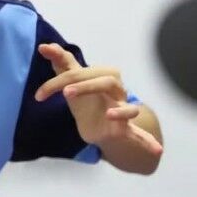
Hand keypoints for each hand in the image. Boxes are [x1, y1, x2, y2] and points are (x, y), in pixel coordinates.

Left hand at [34, 43, 162, 156]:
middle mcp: (116, 91)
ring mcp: (121, 110)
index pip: (80, 72)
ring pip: (129, 109)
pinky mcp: (123, 130)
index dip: (57, 81)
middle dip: (85, 85)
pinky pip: (138, 135)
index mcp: (102, 76)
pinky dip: (147, 142)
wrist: (94, 122)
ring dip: (120, 111)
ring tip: (109, 114)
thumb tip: (44, 46)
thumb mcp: (70, 80)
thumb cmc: (84, 96)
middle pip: (106, 82)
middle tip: (65, 93)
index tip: (38, 95)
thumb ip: (59, 61)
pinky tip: (157, 150)